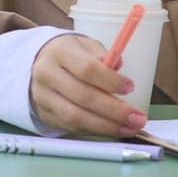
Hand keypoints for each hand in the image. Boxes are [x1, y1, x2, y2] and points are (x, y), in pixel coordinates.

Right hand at [29, 34, 148, 136]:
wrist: (40, 65)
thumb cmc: (71, 55)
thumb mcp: (86, 46)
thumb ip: (103, 55)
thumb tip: (117, 65)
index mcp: (60, 52)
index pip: (87, 69)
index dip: (110, 81)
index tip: (130, 87)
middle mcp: (47, 75)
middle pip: (83, 96)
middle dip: (114, 110)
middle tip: (138, 117)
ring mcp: (43, 97)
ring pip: (76, 117)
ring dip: (107, 126)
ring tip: (130, 128)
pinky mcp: (44, 115)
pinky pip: (72, 127)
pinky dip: (95, 130)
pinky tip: (113, 129)